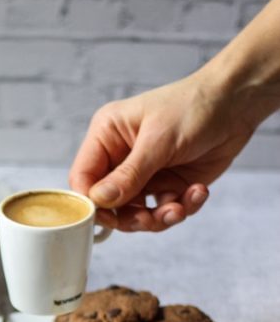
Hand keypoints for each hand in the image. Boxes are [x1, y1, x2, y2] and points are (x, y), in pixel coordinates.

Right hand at [69, 72, 255, 231]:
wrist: (237, 103)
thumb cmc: (193, 107)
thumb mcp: (158, 141)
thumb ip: (129, 174)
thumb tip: (99, 201)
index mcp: (107, 136)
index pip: (84, 178)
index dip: (92, 202)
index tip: (108, 217)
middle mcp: (120, 157)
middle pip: (109, 204)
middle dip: (131, 217)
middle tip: (152, 218)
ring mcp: (144, 174)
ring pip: (136, 213)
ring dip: (159, 217)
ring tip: (180, 207)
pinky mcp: (168, 185)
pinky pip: (164, 210)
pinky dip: (182, 207)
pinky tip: (198, 191)